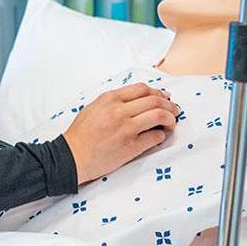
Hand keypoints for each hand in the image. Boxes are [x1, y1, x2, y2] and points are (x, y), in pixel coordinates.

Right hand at [63, 82, 179, 184]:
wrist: (72, 156)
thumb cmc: (81, 134)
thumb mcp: (94, 107)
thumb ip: (114, 101)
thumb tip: (139, 99)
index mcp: (110, 99)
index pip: (142, 89)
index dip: (158, 92)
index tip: (163, 98)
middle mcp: (119, 111)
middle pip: (155, 100)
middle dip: (169, 104)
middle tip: (174, 111)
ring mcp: (126, 128)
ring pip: (159, 115)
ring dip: (170, 119)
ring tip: (170, 123)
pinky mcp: (131, 146)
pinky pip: (155, 137)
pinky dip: (161, 135)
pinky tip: (159, 136)